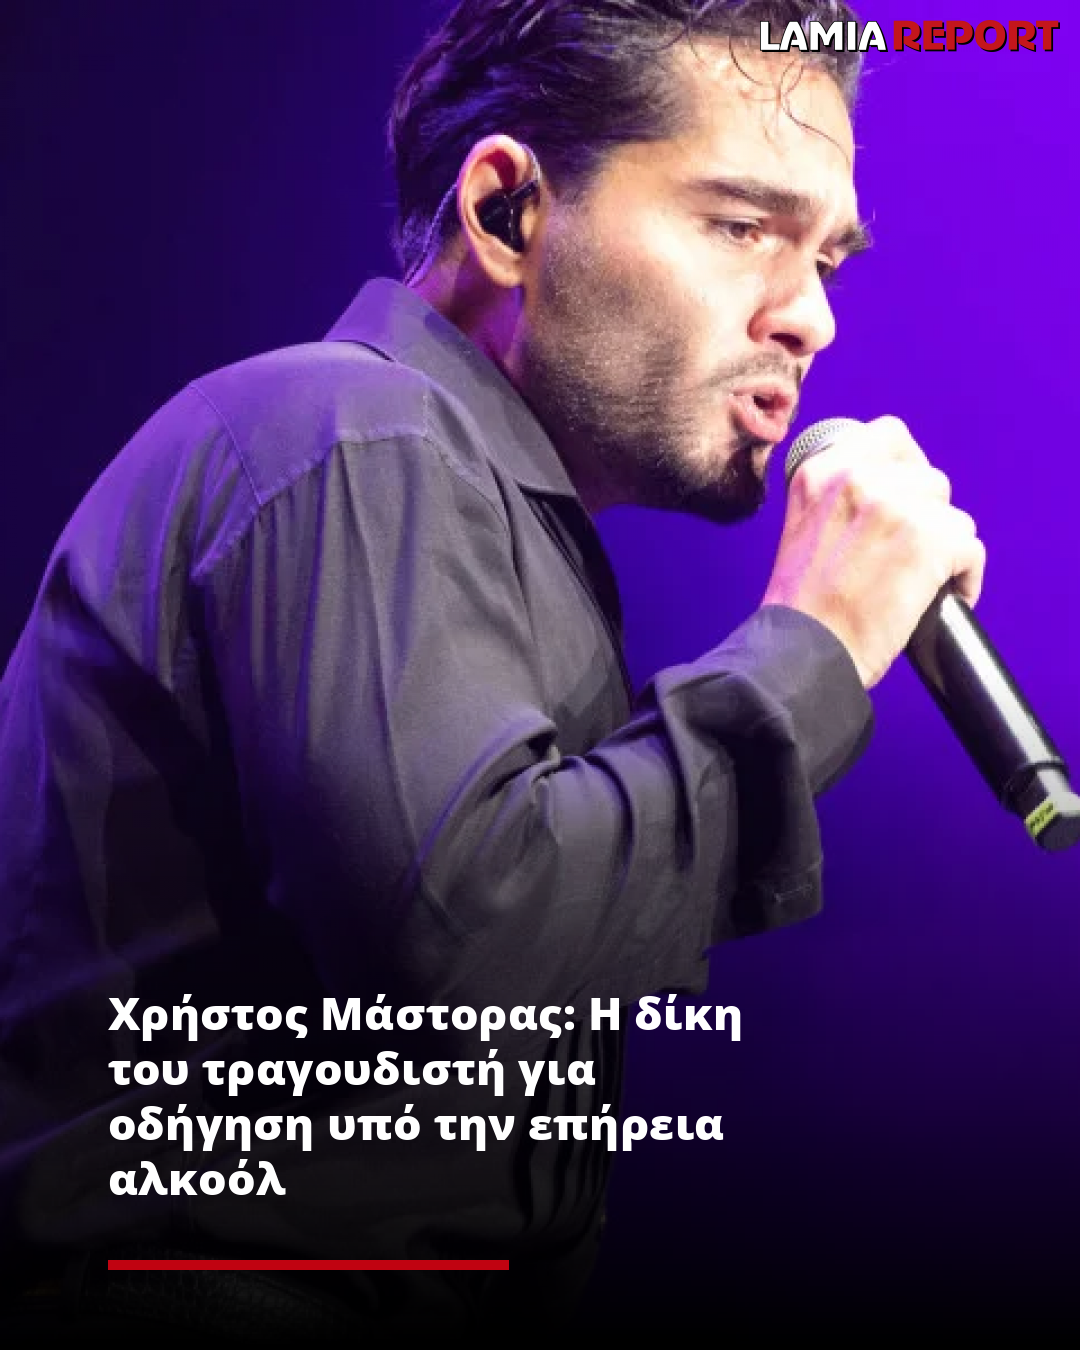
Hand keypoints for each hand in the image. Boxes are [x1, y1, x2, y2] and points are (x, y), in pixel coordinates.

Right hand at [761, 416, 986, 688]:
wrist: (801, 652)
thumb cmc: (801, 607)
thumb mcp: (803, 525)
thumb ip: (840, 497)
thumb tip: (894, 490)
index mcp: (822, 471)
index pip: (889, 435)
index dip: (906, 468)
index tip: (906, 500)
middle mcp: (858, 477)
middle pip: (927, 477)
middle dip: (925, 515)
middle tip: (908, 553)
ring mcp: (896, 506)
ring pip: (952, 514)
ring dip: (944, 546)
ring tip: (922, 579)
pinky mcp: (930, 540)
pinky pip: (971, 547)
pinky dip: (965, 578)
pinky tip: (944, 597)